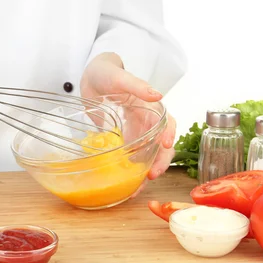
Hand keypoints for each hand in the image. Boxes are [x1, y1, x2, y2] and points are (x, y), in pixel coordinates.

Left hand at [80, 52, 175, 190]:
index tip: (167, 145)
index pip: (167, 123)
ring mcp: (136, 134)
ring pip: (148, 156)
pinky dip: (130, 172)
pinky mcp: (123, 142)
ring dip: (145, 172)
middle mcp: (147, 123)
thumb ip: (137, 85)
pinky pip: (130, 159)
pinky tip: (125, 186)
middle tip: (151, 175)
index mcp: (151, 107)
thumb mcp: (120, 77)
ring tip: (136, 188)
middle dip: (160, 162)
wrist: (92, 78)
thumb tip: (157, 94)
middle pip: (161, 146)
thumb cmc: (108, 73)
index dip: (169, 134)